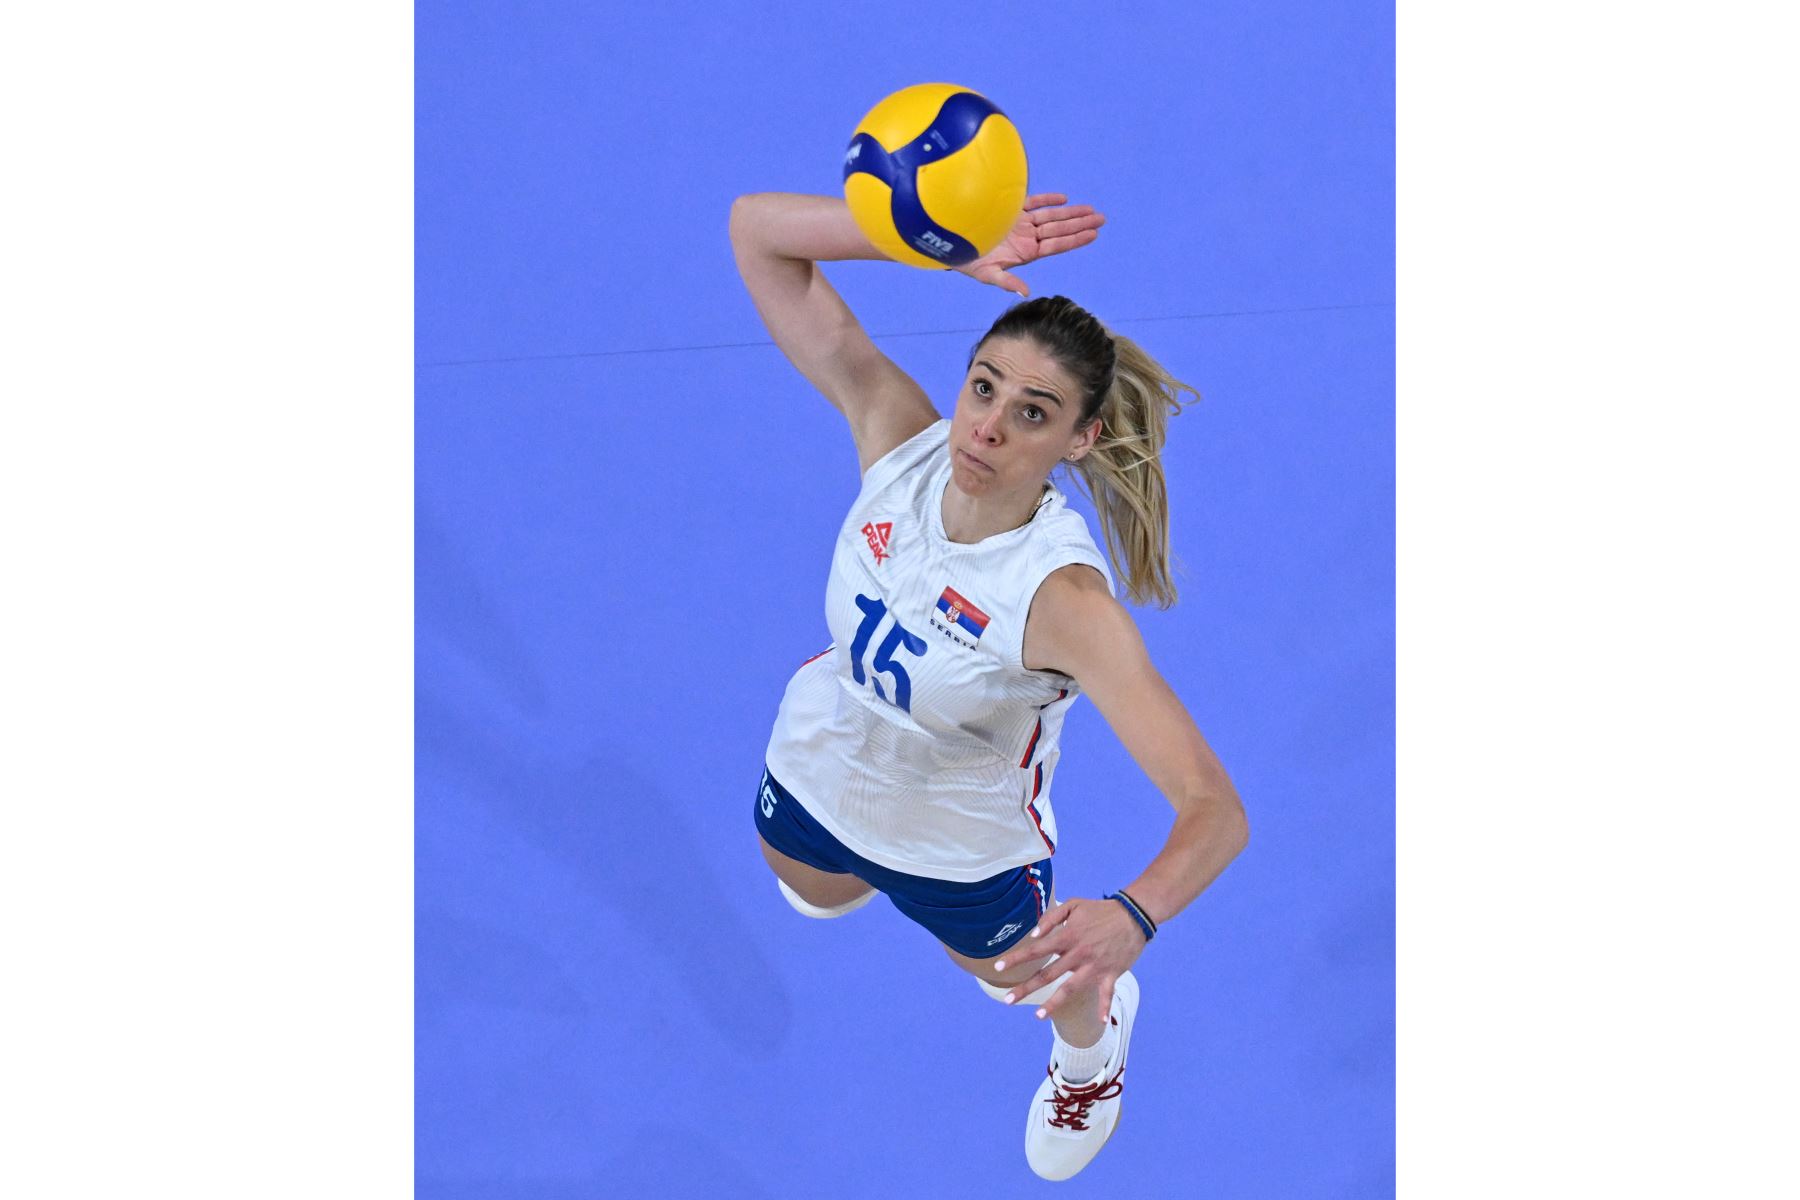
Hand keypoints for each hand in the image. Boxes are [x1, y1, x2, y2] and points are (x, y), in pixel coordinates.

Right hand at [955, 193, 1105, 297]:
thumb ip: (1006, 282)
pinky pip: (1033, 203)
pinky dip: (1047, 199)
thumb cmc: (967, 261)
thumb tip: (1026, 292)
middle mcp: (1026, 238)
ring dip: (1070, 212)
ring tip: (1091, 210)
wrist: (950, 241)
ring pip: (1050, 216)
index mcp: (1025, 253)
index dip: (1074, 239)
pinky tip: (1064, 198)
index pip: (1056, 245)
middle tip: (1102, 218)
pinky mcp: (1011, 210)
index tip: (1094, 234)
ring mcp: (1020, 223)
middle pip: (1058, 229)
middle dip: (1080, 223)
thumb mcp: (986, 274)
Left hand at [997, 896, 1145, 1025]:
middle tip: (1007, 1000)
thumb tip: (1034, 936)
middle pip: (1048, 974)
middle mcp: (1078, 954)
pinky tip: (1101, 1022)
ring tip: (1038, 1015)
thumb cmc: (1100, 910)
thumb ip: (1051, 918)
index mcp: (1067, 936)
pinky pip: (1107, 993)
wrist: (1133, 915)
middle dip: (1026, 988)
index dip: (1016, 958)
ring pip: (1070, 988)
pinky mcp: (1111, 973)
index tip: (997, 968)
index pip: (1036, 949)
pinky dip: (1105, 1007)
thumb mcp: (1073, 905)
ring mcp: (1094, 966)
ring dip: (1054, 1003)